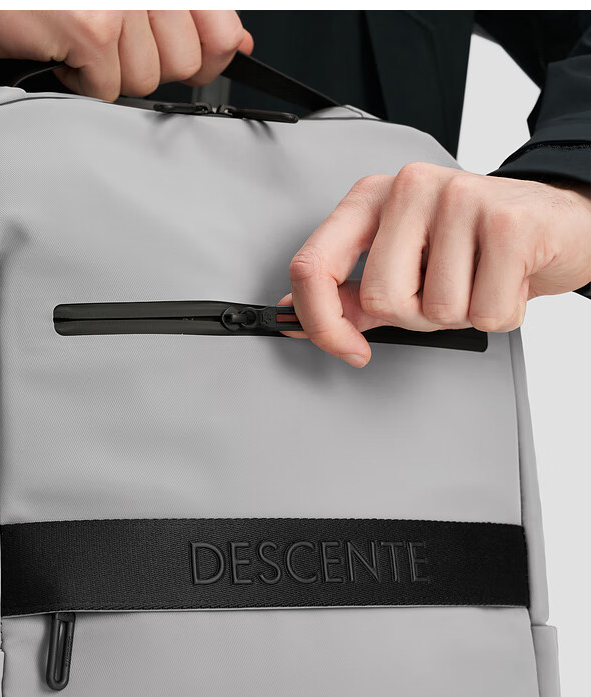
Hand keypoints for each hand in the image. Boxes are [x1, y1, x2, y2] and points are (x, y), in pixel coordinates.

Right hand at [0, 10, 252, 101]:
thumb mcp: (136, 0)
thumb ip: (193, 17)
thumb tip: (236, 46)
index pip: (220, 34)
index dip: (207, 56)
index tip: (177, 52)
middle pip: (182, 66)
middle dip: (144, 62)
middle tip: (108, 36)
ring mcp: (122, 6)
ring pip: (142, 82)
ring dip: (106, 71)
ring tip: (77, 36)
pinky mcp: (92, 30)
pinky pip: (104, 89)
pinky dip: (76, 79)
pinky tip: (59, 45)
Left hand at [285, 164, 590, 365]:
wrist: (560, 223)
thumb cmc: (479, 245)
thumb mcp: (406, 266)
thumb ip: (351, 294)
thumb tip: (299, 319)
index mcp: (374, 198)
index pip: (313, 265)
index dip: (320, 322)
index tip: (345, 346)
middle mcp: (411, 187)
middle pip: (380, 299)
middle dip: (416, 316)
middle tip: (444, 290)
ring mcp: (460, 197)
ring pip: (435, 311)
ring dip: (463, 315)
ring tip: (480, 280)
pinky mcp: (508, 222)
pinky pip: (484, 312)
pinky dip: (501, 314)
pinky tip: (508, 280)